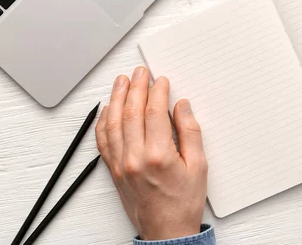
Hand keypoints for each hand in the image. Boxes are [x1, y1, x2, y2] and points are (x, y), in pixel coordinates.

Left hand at [95, 67, 207, 239]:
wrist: (166, 232)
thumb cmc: (184, 202)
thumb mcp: (199, 166)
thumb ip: (190, 133)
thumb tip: (182, 107)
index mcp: (157, 156)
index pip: (154, 112)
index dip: (157, 92)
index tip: (161, 80)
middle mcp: (134, 158)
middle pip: (131, 112)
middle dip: (136, 88)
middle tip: (140, 73)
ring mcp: (120, 165)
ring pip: (113, 123)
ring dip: (116, 98)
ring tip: (121, 82)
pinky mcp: (113, 171)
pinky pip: (103, 141)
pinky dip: (103, 121)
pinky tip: (107, 109)